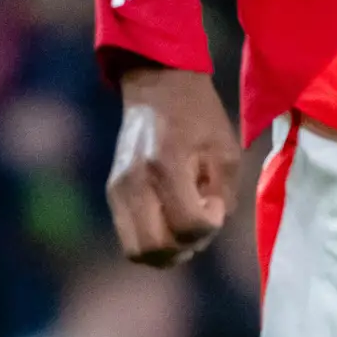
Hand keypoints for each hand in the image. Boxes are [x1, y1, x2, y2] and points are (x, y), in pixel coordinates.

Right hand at [105, 62, 240, 263]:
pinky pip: (129, 237)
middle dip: (186, 246)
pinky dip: (153, 239)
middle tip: (201, 223)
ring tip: (185, 226)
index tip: (215, 203)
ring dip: (168, 250)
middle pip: (157, 250)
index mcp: (166, 166)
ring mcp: (118, 190)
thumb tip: (207, 228)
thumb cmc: (199, 115)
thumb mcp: (225, 150)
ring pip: (138, 251)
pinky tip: (170, 218)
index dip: (210, 225)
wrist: (157, 85)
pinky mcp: (111, 192)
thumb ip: (223, 195)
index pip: (188, 226)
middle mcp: (135, 183)